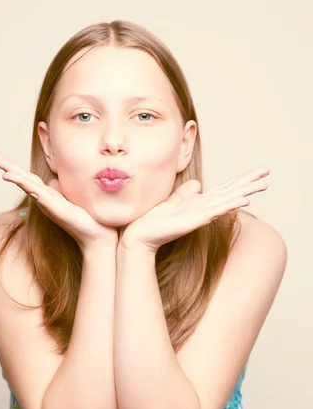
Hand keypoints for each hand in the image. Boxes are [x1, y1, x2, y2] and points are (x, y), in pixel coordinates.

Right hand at [0, 147, 118, 252]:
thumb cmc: (86, 218)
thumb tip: (54, 181)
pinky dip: (28, 186)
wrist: (97, 237)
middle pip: (18, 176)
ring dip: (12, 173)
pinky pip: (40, 195)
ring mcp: (47, 203)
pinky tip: (19, 180)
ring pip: (26, 183)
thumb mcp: (70, 196)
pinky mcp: (56, 208)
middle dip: (2, 163)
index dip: (8, 163)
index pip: (23, 174)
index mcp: (45, 193)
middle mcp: (42, 197)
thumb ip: (60, 188)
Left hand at [118, 166, 269, 252]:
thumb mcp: (172, 200)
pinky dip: (230, 204)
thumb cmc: (155, 220)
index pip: (224, 189)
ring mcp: (201, 215)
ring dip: (245, 192)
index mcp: (200, 203)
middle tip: (268, 175)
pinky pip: (215, 210)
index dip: (240, 180)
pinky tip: (243, 200)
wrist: (140, 236)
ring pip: (227, 200)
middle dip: (249, 183)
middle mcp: (204, 209)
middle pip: (231, 193)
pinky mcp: (195, 221)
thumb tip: (197, 184)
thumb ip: (185, 193)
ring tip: (262, 186)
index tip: (257, 172)